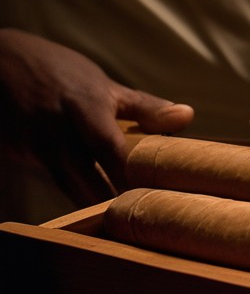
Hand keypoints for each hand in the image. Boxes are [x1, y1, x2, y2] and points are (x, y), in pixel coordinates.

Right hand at [0, 29, 193, 204]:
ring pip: (66, 186)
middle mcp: (56, 130)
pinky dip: (68, 193)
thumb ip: (144, 107)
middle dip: (111, 200)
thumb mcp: (102, 85)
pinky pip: (45, 182)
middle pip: (86, 177)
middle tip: (140, 219)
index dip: (130, 173)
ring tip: (121, 221)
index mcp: (84, 108)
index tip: (154, 194)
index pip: (111, 148)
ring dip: (92, 202)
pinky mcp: (14, 155)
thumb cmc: (60, 73)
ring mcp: (31, 145)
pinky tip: (85, 209)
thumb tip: (188, 117)